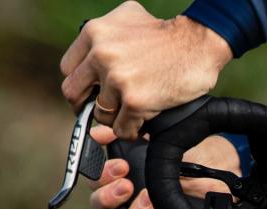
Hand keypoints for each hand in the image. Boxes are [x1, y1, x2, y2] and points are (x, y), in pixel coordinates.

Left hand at [60, 3, 232, 139]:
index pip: (68, 69)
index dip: (80, 84)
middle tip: (102, 110)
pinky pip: (122, 129)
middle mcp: (101, 54)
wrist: (198, 42)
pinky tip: (142, 123)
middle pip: (73, 93)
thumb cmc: (166, 34)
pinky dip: (132, 131)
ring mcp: (117, 79)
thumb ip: (103, 37)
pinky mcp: (134, 101)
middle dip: (87, 106)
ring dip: (116, 119)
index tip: (89, 92)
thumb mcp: (127, 19)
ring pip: (100, 115)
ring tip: (132, 113)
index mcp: (94, 33)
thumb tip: (89, 59)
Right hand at [88, 126, 240, 208]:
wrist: (218, 168)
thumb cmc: (187, 150)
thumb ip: (129, 132)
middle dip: (109, 196)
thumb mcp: (158, 135)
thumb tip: (101, 131)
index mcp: (120, 175)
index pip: (96, 179)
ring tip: (149, 199)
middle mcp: (127, 199)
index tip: (120, 165)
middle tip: (126, 185)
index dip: (101, 173)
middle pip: (101, 205)